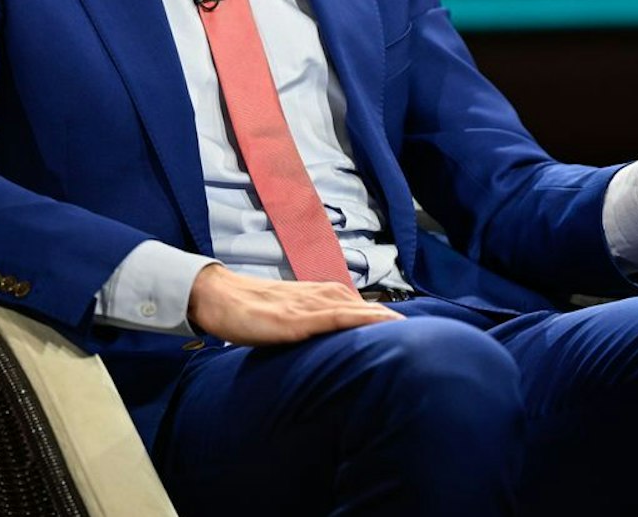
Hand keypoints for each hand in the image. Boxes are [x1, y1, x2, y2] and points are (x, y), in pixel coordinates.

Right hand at [186, 263, 402, 344]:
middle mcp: (316, 295)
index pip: (356, 305)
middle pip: (361, 306)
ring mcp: (307, 306)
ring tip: (406, 331)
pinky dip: (359, 319)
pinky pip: (334, 318)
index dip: (380, 316)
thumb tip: (325, 341)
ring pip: (354, 309)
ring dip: (382, 318)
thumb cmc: (248, 309)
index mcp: (314, 295)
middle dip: (388, 318)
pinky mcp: (296, 319)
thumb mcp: (282, 315)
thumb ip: (306, 322)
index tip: (405, 329)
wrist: (218, 297)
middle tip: (419, 334)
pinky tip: (377, 325)